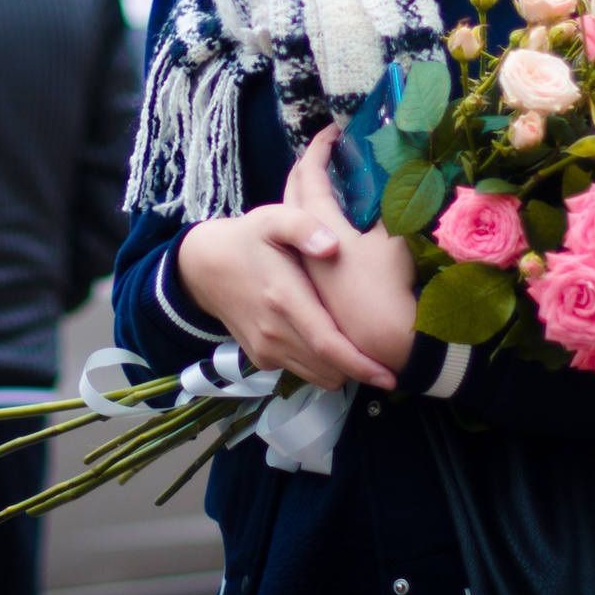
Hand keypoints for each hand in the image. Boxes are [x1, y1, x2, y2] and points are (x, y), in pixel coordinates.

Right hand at [176, 126, 397, 392]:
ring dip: (341, 368)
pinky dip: (320, 364)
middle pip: (329, 368)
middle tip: (384, 354)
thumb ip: (302, 226)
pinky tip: (327, 339)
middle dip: (360, 368)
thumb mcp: (273, 218)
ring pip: (318, 376)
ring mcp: (265, 350)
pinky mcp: (261, 359)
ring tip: (359, 347)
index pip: (328, 344)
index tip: (390, 376)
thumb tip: (331, 245)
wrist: (204, 267)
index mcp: (284, 299)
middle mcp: (274, 333)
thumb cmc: (248, 239)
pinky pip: (302, 371)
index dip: (361, 364)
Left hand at [285, 127, 417, 372]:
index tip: (334, 129)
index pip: (312, 171)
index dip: (322, 146)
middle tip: (326, 152)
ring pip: (294, 219)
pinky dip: (311, 224)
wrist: (378, 339)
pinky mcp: (312, 281)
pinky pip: (302, 241)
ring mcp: (303, 261)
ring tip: (326, 185)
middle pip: (294, 191)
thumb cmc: (384, 282)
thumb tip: (394, 178)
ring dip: (306, 196)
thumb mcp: (391, 233)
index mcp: (316, 219)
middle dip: (308, 166)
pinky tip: (328, 229)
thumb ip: (388, 203)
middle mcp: (301, 238)